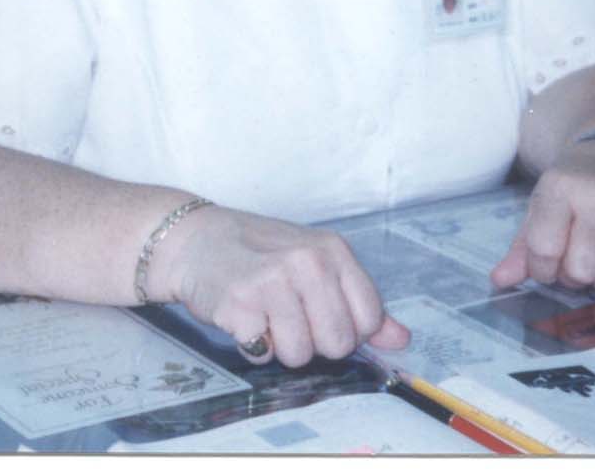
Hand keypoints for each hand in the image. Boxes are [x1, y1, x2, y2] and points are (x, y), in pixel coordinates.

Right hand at [151, 206, 409, 366]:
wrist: (193, 240)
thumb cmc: (258, 254)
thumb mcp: (315, 263)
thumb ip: (359, 302)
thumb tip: (401, 339)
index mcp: (333, 250)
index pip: (368, 318)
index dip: (346, 330)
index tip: (320, 315)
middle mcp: (308, 261)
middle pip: (338, 343)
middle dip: (313, 342)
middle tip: (288, 316)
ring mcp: (275, 281)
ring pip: (300, 354)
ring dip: (279, 346)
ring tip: (264, 315)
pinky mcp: (242, 303)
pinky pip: (262, 353)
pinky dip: (251, 344)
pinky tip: (242, 315)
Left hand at [491, 141, 594, 293]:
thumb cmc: (572, 188)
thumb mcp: (541, 207)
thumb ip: (520, 248)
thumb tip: (499, 281)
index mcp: (561, 187)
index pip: (544, 250)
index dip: (541, 268)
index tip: (545, 263)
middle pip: (580, 272)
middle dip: (571, 277)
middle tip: (571, 260)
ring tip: (594, 258)